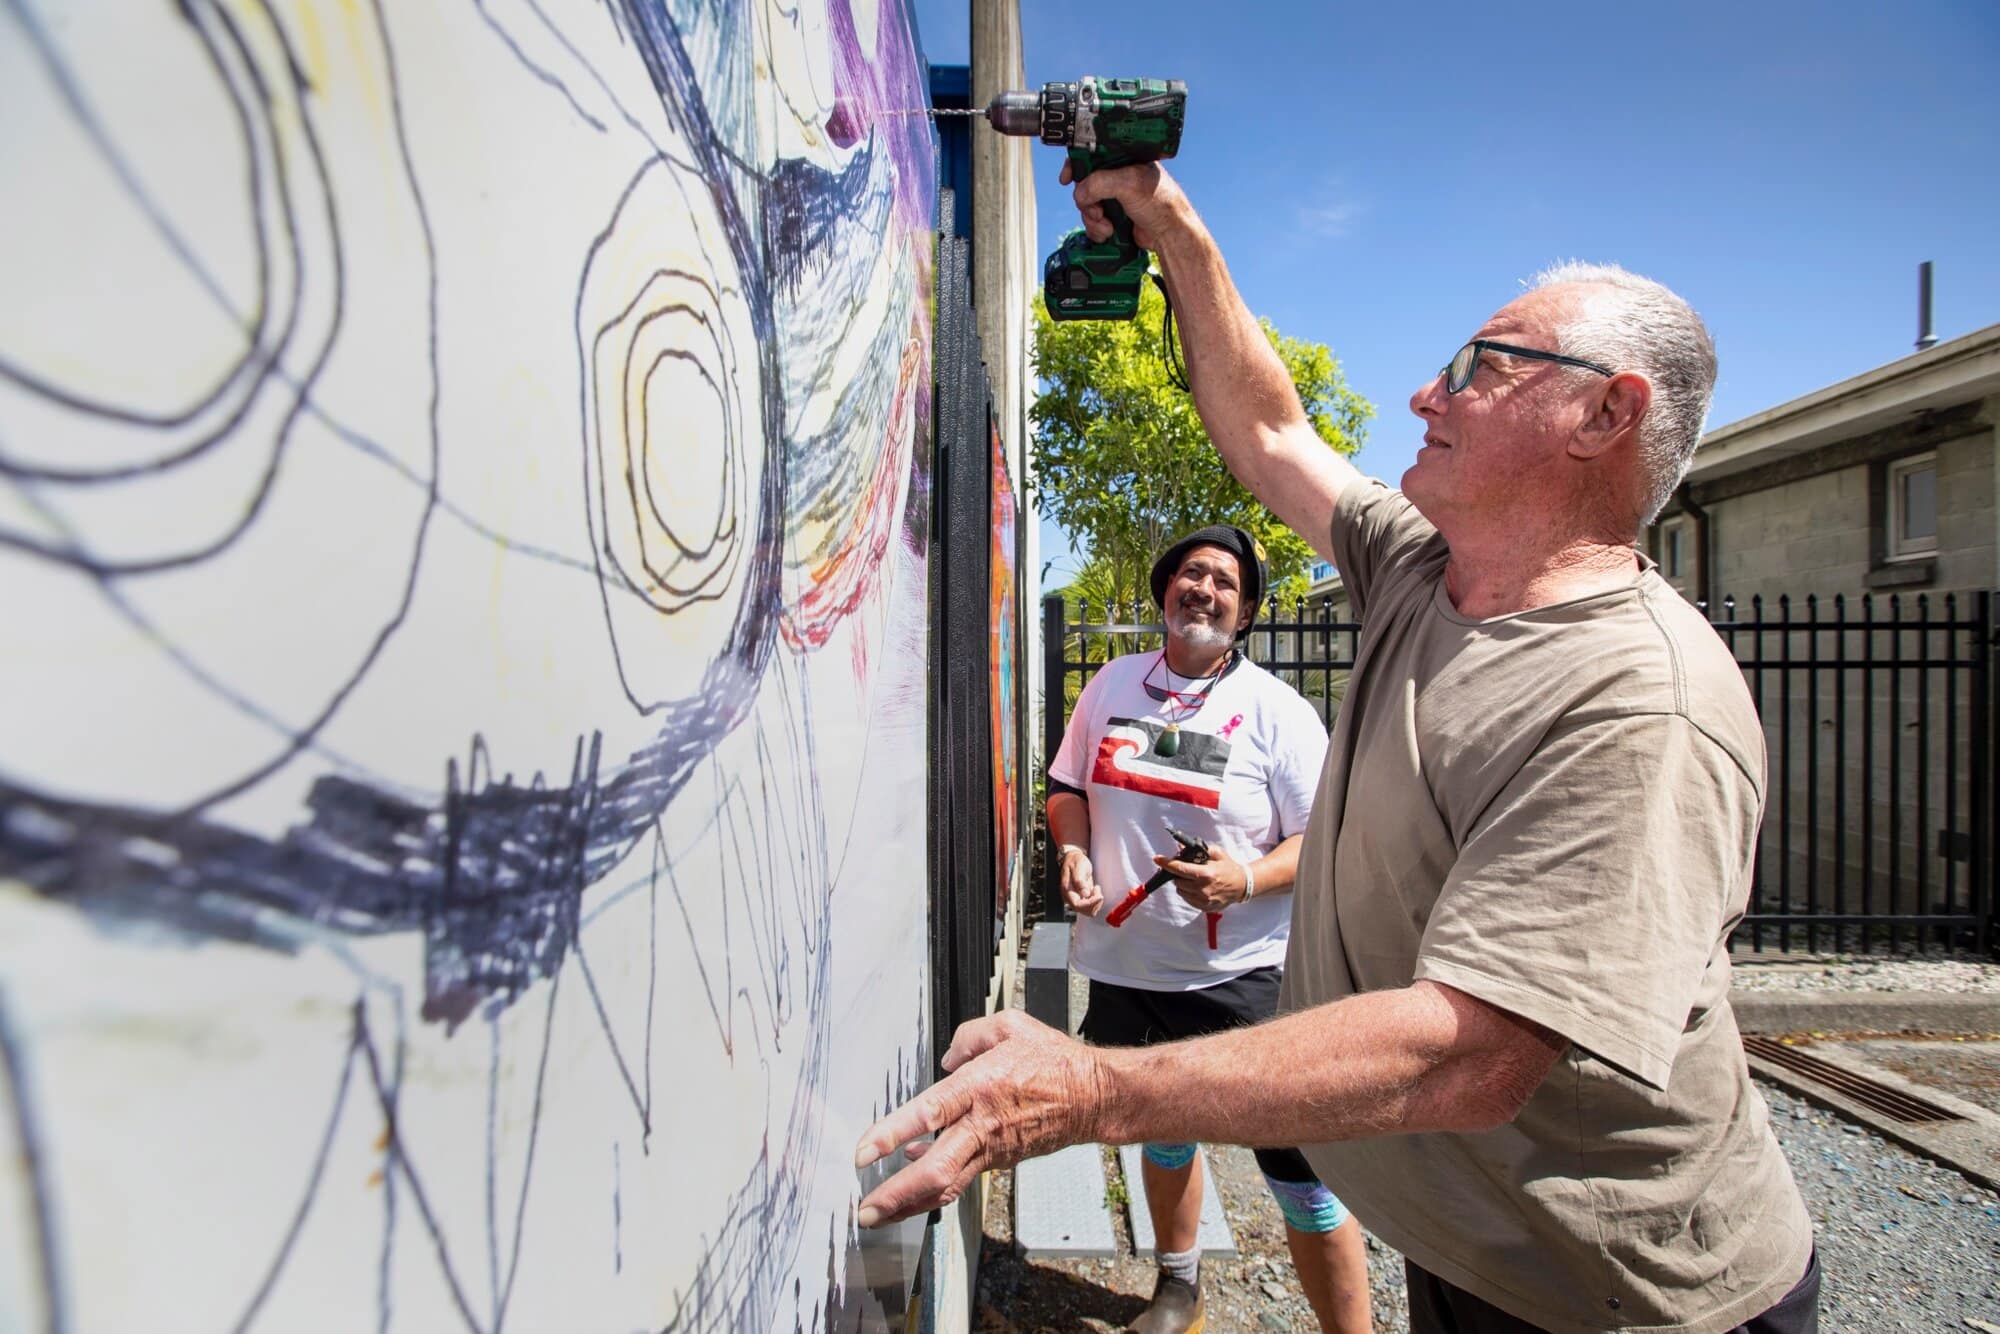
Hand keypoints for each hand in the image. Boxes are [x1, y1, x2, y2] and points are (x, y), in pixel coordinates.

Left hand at [853, 1011, 1107, 1225]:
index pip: (928, 1114)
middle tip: (865, 1209)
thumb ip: (969, 1036)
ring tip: (877, 1214)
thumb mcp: (1010, 1025)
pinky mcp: (998, 1161)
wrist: (1091, 1097)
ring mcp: (991, 1148)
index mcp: (980, 1086)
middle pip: (935, 1169)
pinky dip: (932, 1184)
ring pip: (947, 1184)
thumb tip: (946, 1059)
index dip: (892, 1135)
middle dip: (896, 1194)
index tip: (863, 1152)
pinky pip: (960, 1177)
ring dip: (909, 1203)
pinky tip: (910, 1181)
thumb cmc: (1052, 1060)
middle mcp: (982, 1124)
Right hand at [1059, 160, 1191, 252]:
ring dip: (1092, 218)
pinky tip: (1108, 232)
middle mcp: (1117, 175)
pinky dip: (1096, 228)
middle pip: (1084, 182)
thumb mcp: (1129, 184)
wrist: (1169, 234)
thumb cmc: (1161, 203)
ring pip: (1086, 204)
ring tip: (1107, 225)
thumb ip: (1099, 183)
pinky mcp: (1113, 214)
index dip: (1076, 164)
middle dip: (1086, 200)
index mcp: (1123, 158)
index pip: (1092, 153)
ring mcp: (1114, 196)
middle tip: (1096, 209)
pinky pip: (1092, 220)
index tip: (1067, 177)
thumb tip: (1080, 194)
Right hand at [1060, 847, 1102, 916]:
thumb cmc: (1075, 861)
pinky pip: (1091, 906)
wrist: (1074, 858)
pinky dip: (1096, 901)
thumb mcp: (1078, 867)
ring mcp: (1077, 898)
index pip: (1078, 905)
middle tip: (1097, 889)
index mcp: (1067, 890)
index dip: (1090, 903)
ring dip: (1096, 902)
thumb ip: (1080, 881)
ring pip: (1089, 910)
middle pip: (1084, 910)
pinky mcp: (1082, 897)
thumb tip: (1085, 894)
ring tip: (1096, 888)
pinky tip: (1095, 890)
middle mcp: (1071, 897)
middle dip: (1094, 902)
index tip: (1099, 896)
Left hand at [1156, 844, 1248, 911]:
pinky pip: (1187, 899)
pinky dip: (1188, 892)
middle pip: (1178, 881)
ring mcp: (1204, 900)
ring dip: (1183, 884)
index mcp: (1206, 874)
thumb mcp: (1217, 853)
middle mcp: (1203, 888)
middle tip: (1185, 870)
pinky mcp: (1204, 907)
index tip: (1157, 858)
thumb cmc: (1229, 868)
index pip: (1181, 869)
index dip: (1167, 863)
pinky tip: (1197, 887)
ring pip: (1181, 891)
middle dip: (1178, 874)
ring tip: (1194, 879)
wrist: (1242, 886)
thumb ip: (1199, 850)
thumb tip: (1181, 848)